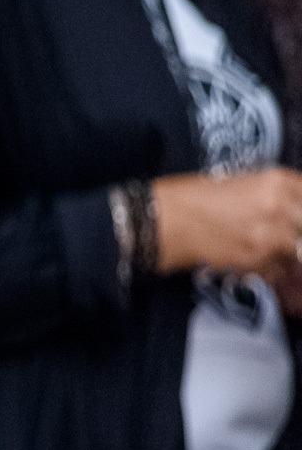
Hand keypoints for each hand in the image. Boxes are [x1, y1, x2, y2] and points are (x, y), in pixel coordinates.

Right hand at [155, 169, 301, 301]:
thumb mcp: (236, 182)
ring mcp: (271, 237)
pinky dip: (271, 267)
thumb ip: (271, 194)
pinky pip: (278, 268)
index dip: (300, 206)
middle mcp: (280, 207)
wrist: (162, 222)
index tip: (293, 215)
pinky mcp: (258, 262)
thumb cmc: (190, 197)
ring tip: (262, 246)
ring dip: (286, 251)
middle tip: (282, 235)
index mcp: (275, 181)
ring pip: (297, 250)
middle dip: (296, 231)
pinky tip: (254, 259)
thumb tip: (291, 207)